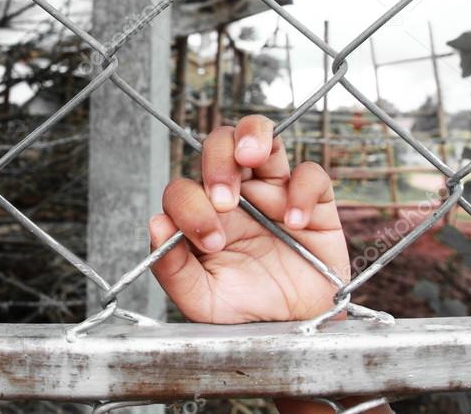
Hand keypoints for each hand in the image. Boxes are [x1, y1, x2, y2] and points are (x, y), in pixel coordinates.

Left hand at [149, 115, 348, 323]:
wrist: (294, 335)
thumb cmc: (244, 312)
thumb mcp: (200, 300)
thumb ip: (172, 268)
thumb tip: (156, 223)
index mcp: (203, 214)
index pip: (184, 187)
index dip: (190, 205)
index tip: (209, 240)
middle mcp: (237, 195)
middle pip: (219, 144)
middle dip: (217, 160)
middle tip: (225, 201)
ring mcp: (274, 193)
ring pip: (262, 137)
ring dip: (252, 136)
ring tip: (250, 156)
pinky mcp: (314, 204)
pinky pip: (311, 174)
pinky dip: (302, 189)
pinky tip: (294, 222)